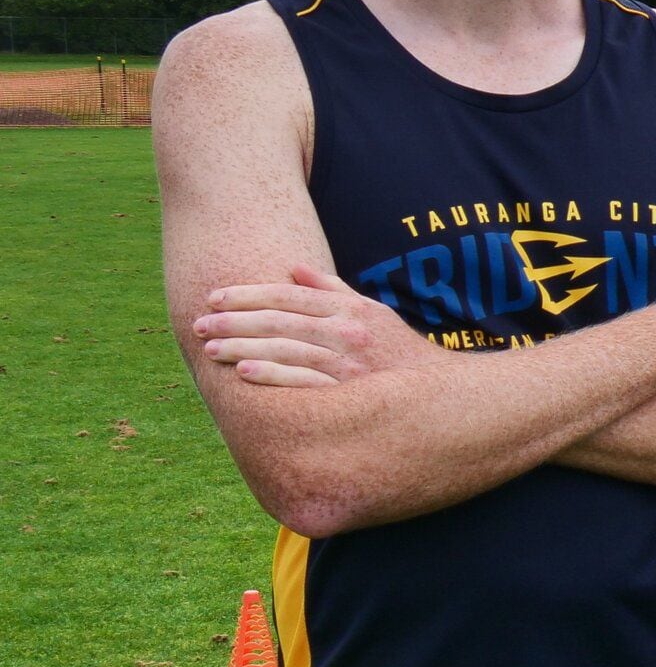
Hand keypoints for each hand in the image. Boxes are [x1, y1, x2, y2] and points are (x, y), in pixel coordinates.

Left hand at [196, 262, 445, 387]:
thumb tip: (296, 268)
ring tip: (210, 348)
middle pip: (280, 321)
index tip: (214, 297)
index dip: (249, 294)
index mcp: (352, 311)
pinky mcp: (348, 394)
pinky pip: (302, 382)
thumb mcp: (375, 314)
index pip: (290, 296)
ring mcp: (349, 364)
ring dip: (243, 347)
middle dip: (235, 320)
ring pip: (286, 349)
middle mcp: (349, 333)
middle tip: (199, 323)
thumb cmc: (402, 355)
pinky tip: (243, 372)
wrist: (443, 397)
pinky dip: (272, 375)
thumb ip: (335, 291)